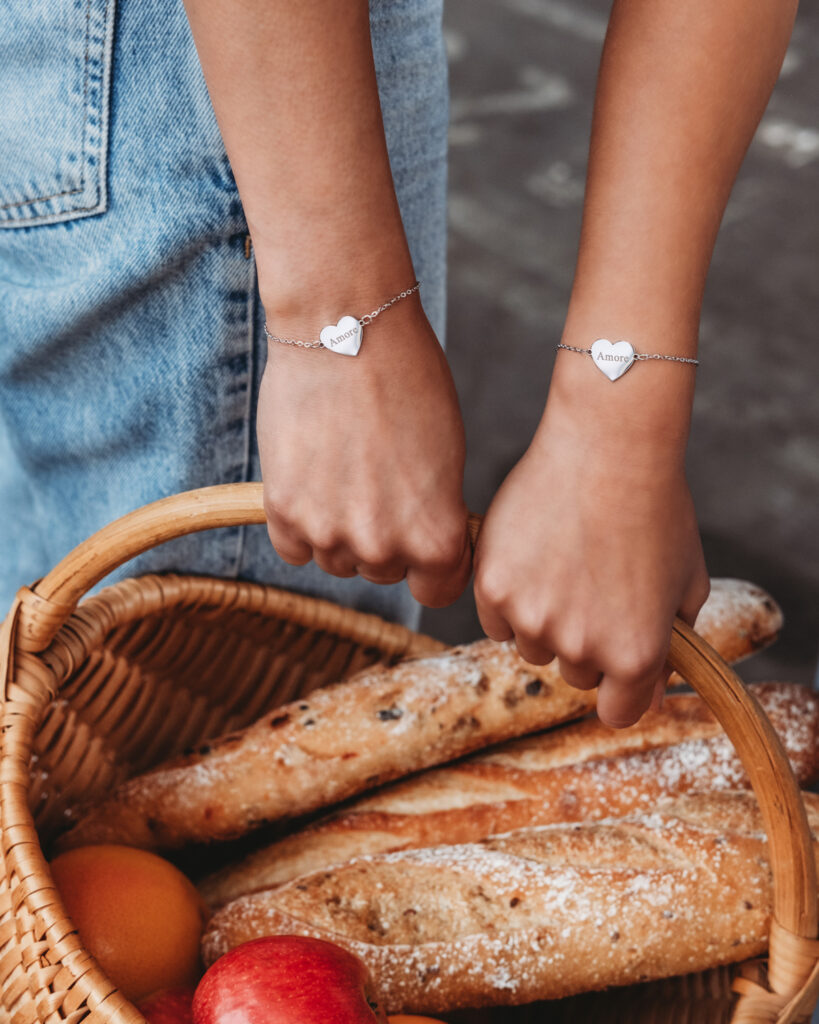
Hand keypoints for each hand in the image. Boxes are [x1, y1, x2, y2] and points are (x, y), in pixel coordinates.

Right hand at [256, 294, 470, 606]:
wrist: (346, 333)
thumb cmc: (408, 383)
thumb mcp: (448, 459)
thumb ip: (434, 514)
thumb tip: (427, 545)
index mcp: (437, 538)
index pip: (438, 589)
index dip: (434, 563)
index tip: (424, 536)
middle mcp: (383, 548)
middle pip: (383, 569)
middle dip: (384, 537)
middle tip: (378, 481)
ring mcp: (329, 535)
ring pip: (336, 559)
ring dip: (339, 529)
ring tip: (344, 469)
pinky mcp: (283, 513)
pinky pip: (294, 547)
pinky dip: (301, 521)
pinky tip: (313, 476)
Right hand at [473, 389, 709, 727]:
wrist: (608, 447)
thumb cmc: (657, 507)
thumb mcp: (688, 582)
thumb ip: (673, 643)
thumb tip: (649, 688)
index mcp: (635, 655)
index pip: (617, 712)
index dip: (620, 685)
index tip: (615, 657)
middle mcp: (581, 646)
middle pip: (573, 673)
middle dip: (584, 641)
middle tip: (592, 587)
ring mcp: (532, 618)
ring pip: (530, 646)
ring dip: (543, 620)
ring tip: (564, 564)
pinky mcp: (493, 587)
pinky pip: (495, 619)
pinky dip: (510, 597)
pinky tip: (534, 556)